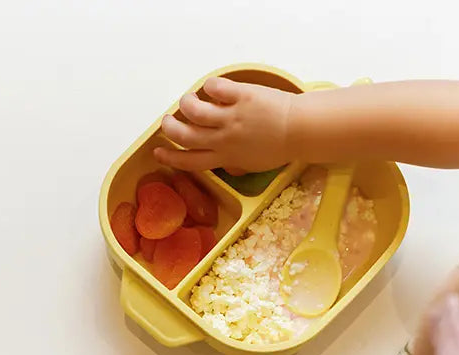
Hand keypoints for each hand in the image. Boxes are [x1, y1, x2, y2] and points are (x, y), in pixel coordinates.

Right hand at [154, 77, 294, 172]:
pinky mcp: (241, 97)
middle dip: (170, 128)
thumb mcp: (252, 165)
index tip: (159, 152)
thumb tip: (223, 164)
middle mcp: (224, 140)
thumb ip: (234, 164)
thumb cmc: (279, 149)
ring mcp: (232, 118)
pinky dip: (209, 86)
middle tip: (168, 121)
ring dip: (185, 104)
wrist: (299, 130)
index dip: (171, 157)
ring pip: (194, 110)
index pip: (190, 161)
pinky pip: (215, 88)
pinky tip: (212, 87)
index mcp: (225, 158)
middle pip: (185, 136)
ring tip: (188, 101)